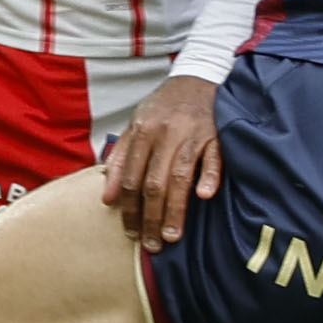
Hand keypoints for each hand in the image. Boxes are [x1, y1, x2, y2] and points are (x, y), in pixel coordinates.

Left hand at [103, 74, 220, 251]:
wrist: (198, 76)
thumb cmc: (164, 108)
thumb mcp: (136, 126)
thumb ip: (121, 160)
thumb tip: (106, 198)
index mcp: (142, 132)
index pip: (131, 178)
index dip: (129, 208)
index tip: (130, 232)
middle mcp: (164, 134)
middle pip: (153, 182)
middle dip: (150, 217)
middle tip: (151, 246)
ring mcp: (192, 133)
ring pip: (180, 176)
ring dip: (175, 209)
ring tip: (171, 237)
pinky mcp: (216, 133)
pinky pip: (214, 157)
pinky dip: (209, 175)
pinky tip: (205, 196)